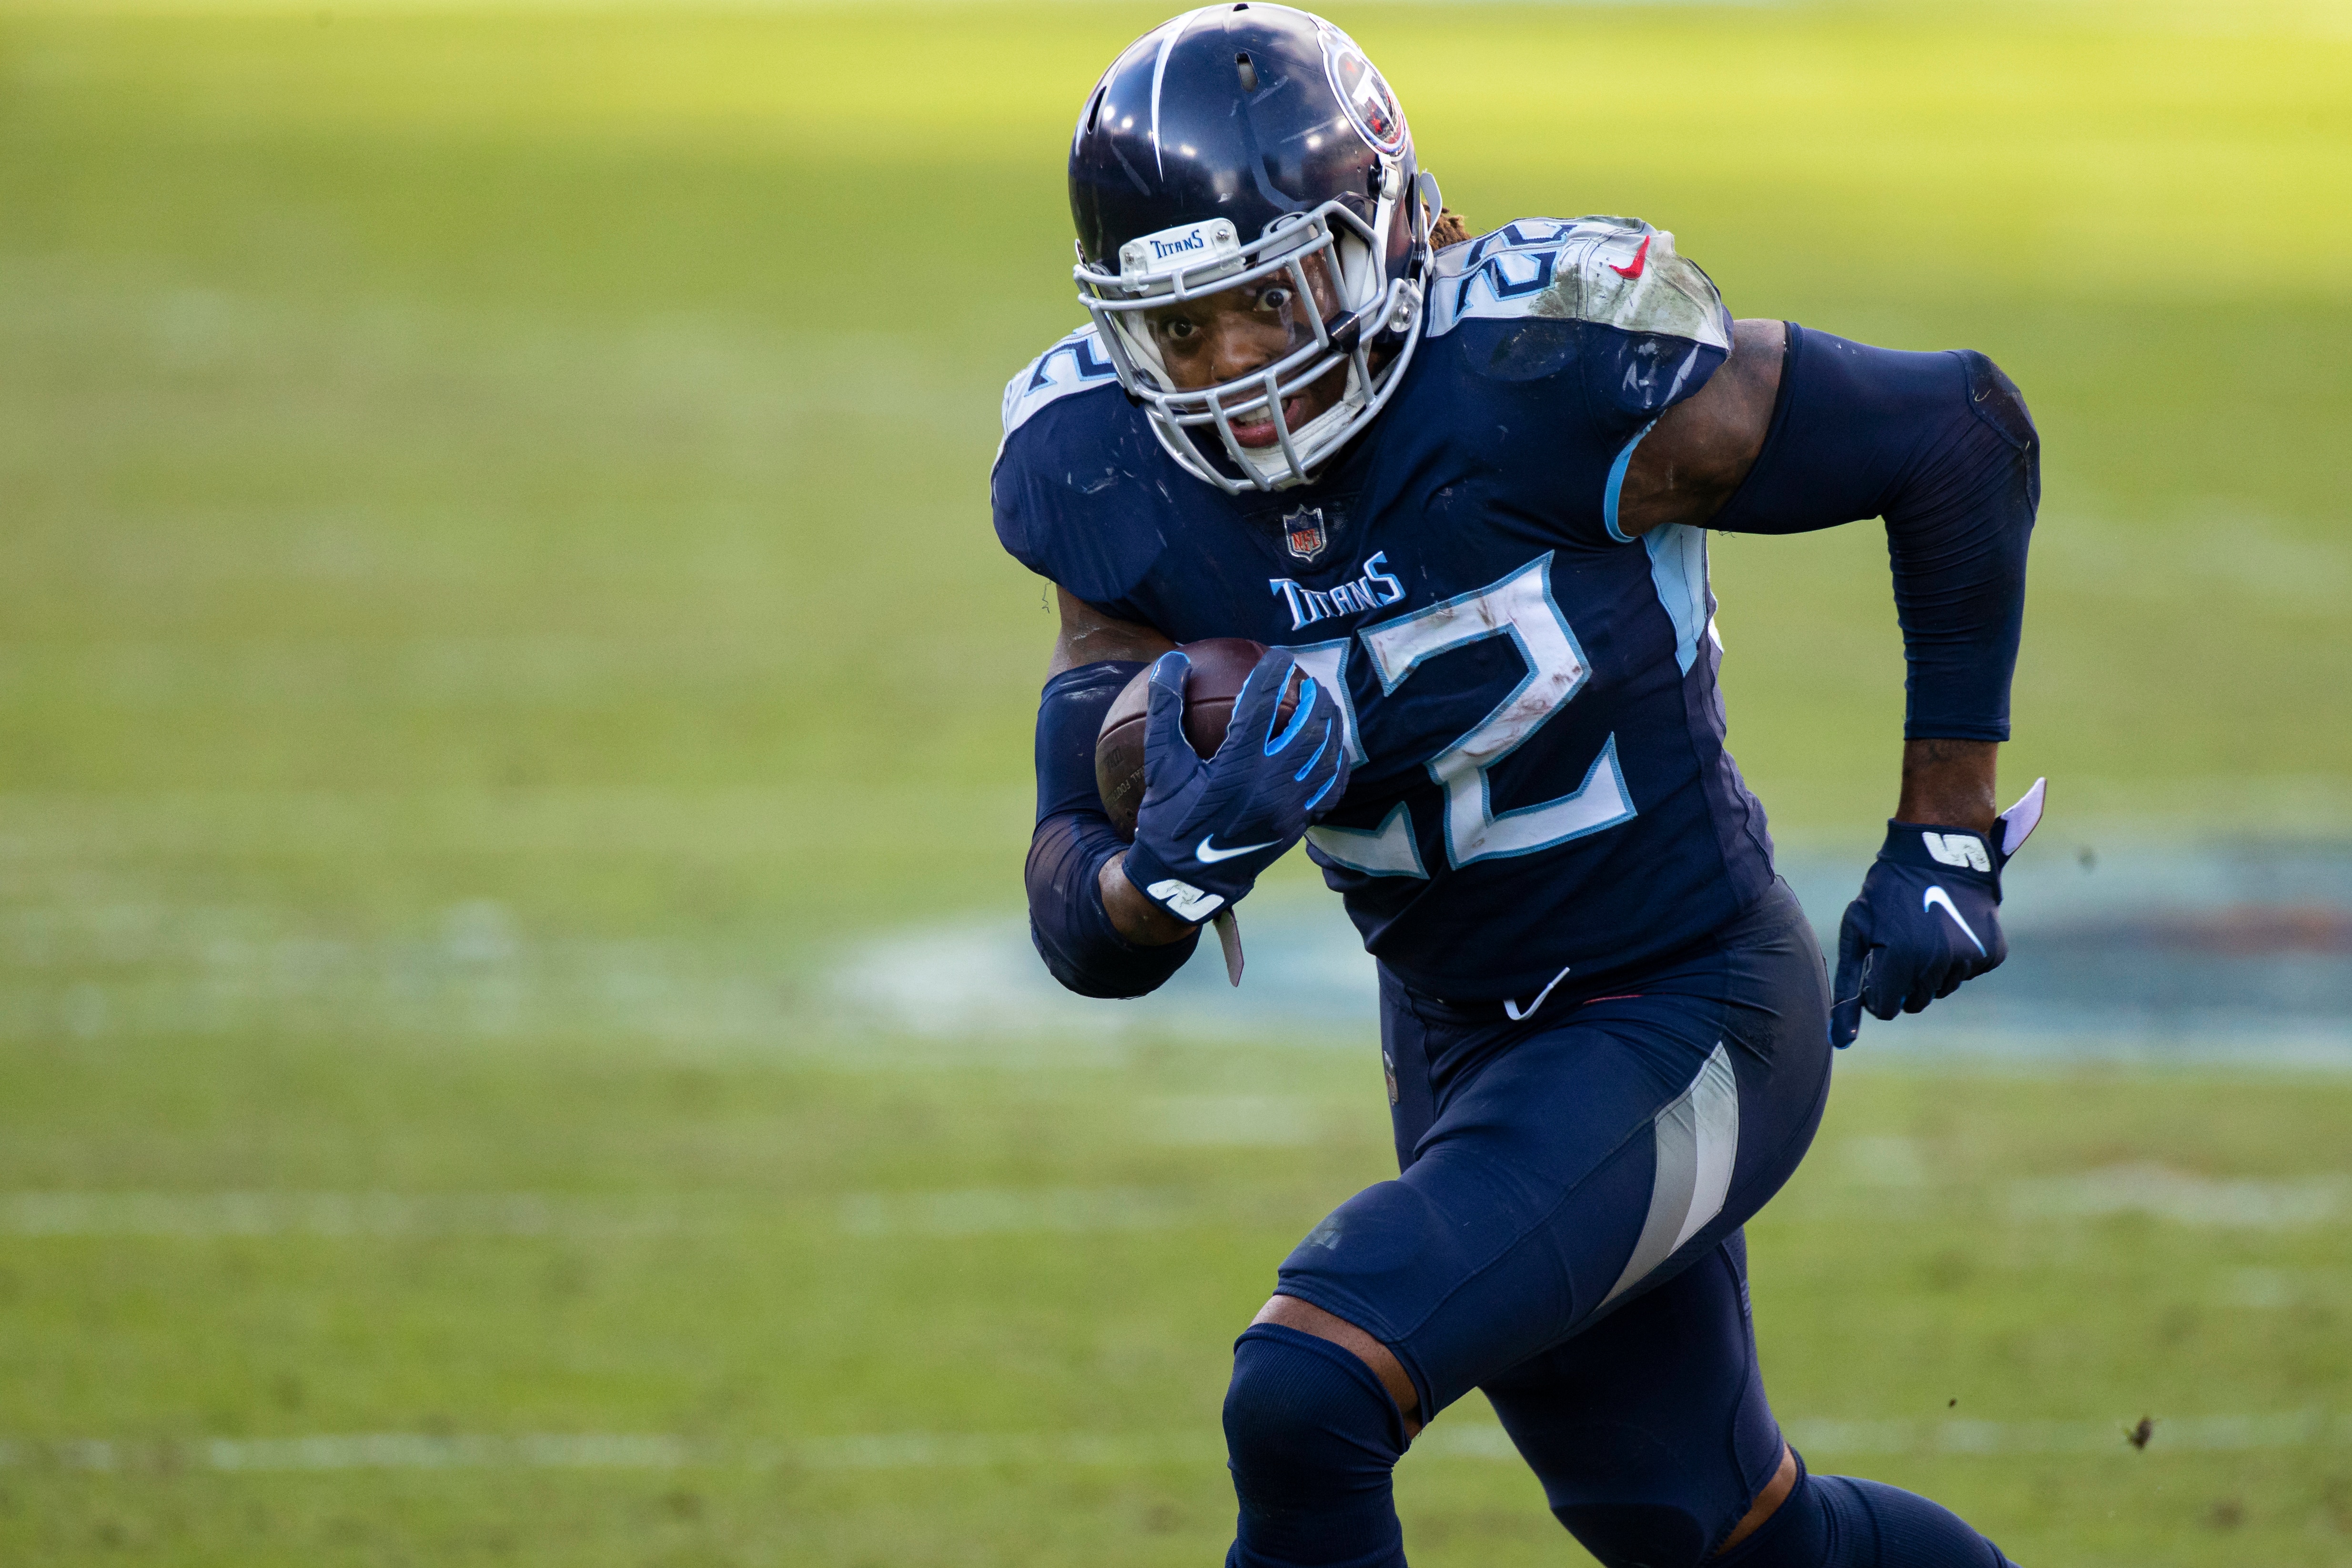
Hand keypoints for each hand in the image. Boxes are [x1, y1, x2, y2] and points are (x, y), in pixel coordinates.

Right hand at [1120, 648, 1348, 923]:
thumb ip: (1166, 709)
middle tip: (1309, 682)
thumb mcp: (1161, 764)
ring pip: (1327, 756)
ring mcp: (1291, 807)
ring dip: (1330, 726)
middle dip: (1315, 698)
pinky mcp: (1299, 824)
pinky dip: (1337, 764)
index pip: (1264, 704)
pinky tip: (1332, 749)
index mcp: (1237, 765)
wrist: (1185, 878)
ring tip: (1325, 707)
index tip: (1278, 656)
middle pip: (1310, 728)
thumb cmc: (1169, 818)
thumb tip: (1172, 658)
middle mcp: (1271, 785)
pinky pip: (1331, 789)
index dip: (1274, 673)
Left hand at [1831, 780, 2044, 1046]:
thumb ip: (1849, 986)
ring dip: (1931, 969)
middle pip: (1914, 1001)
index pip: (1884, 1008)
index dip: (1877, 988)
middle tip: (1902, 942)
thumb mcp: (1858, 931)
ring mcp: (1969, 958)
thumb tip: (1841, 1041)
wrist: (1939, 848)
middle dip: (1904, 980)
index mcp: (1900, 959)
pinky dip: (1960, 957)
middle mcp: (1937, 963)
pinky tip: (1952, 926)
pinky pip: (1969, 972)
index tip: (1879, 963)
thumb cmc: (1887, 890)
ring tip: (1926, 930)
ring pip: (1942, 988)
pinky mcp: (1993, 952)